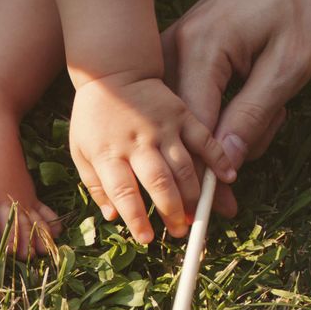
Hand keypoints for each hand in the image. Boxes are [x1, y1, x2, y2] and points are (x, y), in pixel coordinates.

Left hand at [69, 73, 235, 243]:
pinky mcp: (181, 114)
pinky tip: (229, 177)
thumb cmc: (94, 118)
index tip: (147, 238)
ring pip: (183, 165)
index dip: (136, 218)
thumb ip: (95, 185)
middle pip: (158, 181)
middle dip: (171, 210)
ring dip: (193, 193)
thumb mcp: (81, 151)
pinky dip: (218, 157)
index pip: (123, 192)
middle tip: (179, 231)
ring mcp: (162, 127)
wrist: (112, 71)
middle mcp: (137, 142)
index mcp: (109, 152)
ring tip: (197, 215)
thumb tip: (112, 218)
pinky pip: (204, 137)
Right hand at [162, 0, 310, 213]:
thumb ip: (254, 116)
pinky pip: (190, 103)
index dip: (210, 173)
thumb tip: (226, 165)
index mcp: (200, 50)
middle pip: (184, 130)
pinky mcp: (178, 55)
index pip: (194, 128)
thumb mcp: (289, 66)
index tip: (222, 209)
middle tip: (269, 137)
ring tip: (274, 104)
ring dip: (231, 129)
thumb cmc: (297, 6)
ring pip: (188, 121)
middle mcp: (174, 50)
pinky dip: (221, 114)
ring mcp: (172, 52)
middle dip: (223, 154)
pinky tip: (253, 96)